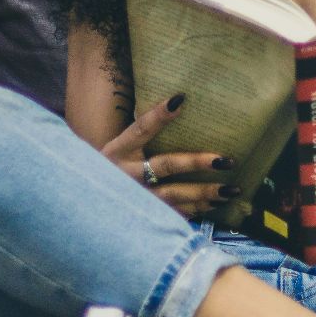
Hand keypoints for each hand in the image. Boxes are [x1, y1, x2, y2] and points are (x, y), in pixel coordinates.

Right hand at [101, 93, 241, 217]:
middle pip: (165, 165)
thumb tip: (178, 103)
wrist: (85, 204)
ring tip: (231, 189)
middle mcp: (126, 174)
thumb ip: (142, 133)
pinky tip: (215, 205)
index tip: (180, 100)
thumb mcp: (117, 148)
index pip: (140, 128)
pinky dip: (196, 210)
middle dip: (197, 162)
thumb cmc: (109, 169)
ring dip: (204, 193)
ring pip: (174, 195)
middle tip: (226, 160)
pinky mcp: (143, 217)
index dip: (159, 115)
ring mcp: (135, 198)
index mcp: (117, 151)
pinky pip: (174, 214)